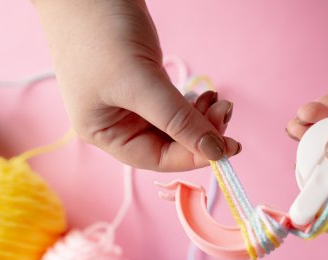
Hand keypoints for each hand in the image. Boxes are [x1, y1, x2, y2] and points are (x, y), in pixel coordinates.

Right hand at [33, 0, 239, 170]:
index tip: (227, 148)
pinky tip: (204, 94)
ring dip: (199, 118)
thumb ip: (178, 120)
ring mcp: (128, 102)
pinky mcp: (141, 82)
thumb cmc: (100, 32)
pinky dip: (190, 103)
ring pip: (172, 124)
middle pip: (167, 144)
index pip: (156, 158)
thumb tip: (214, 152)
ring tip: (217, 99)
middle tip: (225, 112)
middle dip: (199, 133)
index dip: (193, 156)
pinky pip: (171, 105)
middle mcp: (114, 123)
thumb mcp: (141, 82)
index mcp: (104, 133)